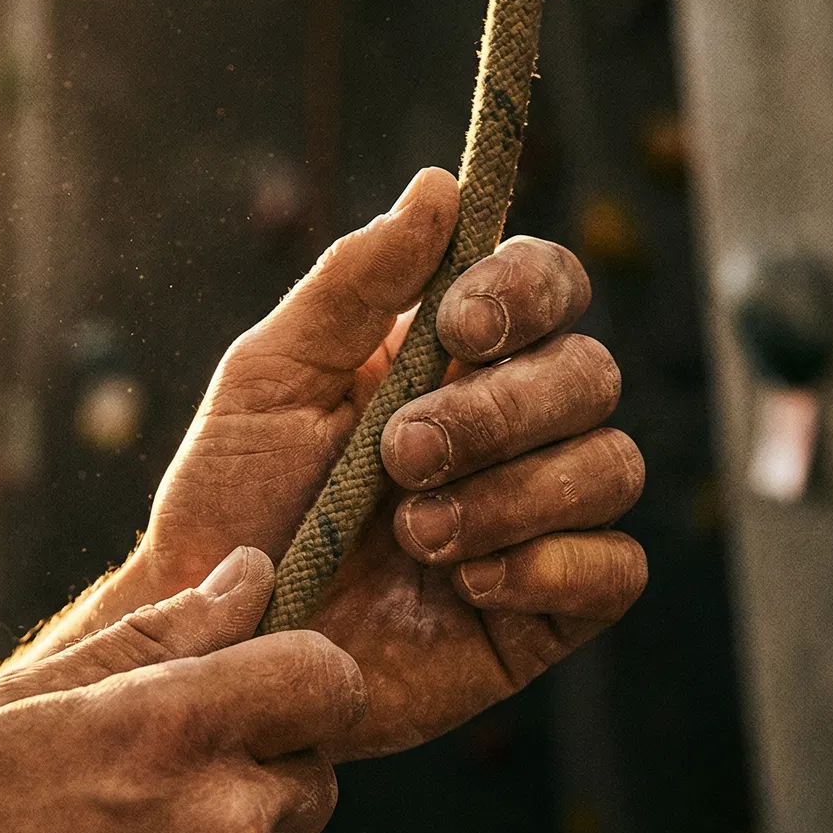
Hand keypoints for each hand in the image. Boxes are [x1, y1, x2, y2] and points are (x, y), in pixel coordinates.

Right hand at [0, 548, 362, 832]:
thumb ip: (151, 637)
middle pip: (311, 776)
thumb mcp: (11, 716)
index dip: (303, 678)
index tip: (267, 696)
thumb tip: (250, 577)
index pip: (327, 676)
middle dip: (252, 780)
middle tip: (140, 812)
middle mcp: (227, 829)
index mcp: (172, 734)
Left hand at [115, 168, 645, 755]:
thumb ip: (354, 284)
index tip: (459, 327)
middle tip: (402, 456)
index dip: (527, 294)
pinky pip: (615, 571)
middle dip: (499, 413)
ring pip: (612, 468)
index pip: (548, 288)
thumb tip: (439, 187)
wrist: (217, 645)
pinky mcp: (543, 611)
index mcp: (454, 360)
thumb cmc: (233, 501)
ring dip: (512, 495)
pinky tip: (467, 584)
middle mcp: (511, 431)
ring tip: (414, 535)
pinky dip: (550, 567)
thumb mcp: (272, 378)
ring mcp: (535, 521)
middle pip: (591, 376)